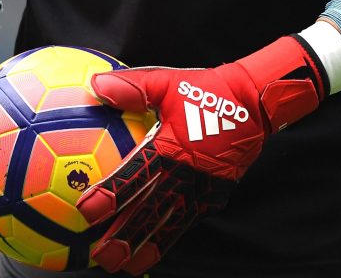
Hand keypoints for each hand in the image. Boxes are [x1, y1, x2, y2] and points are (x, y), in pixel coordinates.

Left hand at [77, 36, 326, 273]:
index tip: (87, 211)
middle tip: (101, 256)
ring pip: (170, 225)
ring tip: (125, 266)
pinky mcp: (214, 195)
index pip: (135, 177)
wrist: (254, 103)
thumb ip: (133, 87)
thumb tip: (96, 85)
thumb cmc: (208, 90)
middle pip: (151, 213)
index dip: (110, 195)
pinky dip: (169, 235)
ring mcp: (202, 189)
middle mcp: (185, 175)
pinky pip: (188, 218)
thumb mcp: (168, 82)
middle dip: (124, 238)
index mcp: (170, 149)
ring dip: (146, 246)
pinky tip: (154, 245)